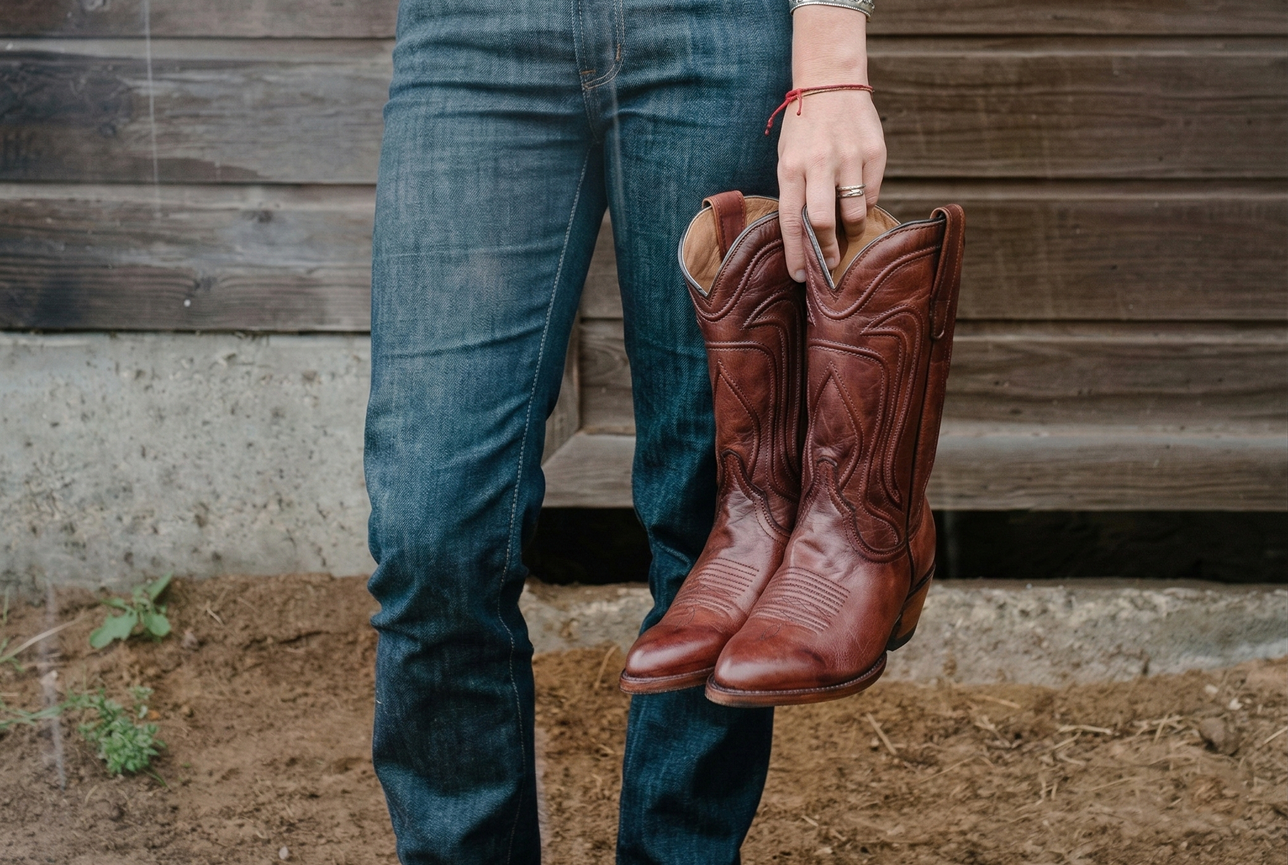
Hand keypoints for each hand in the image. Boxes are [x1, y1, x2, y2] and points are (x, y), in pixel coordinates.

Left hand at [777, 5, 886, 280]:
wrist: (830, 83)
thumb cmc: (804, 129)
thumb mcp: (788, 158)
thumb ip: (796, 193)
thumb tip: (808, 236)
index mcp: (792, 167)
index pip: (791, 220)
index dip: (796, 253)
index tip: (801, 276)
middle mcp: (820, 163)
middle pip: (823, 222)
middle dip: (826, 250)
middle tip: (830, 263)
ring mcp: (850, 157)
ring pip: (854, 212)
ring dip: (850, 227)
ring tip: (847, 227)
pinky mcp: (875, 152)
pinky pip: (871, 193)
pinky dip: (865, 201)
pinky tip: (857, 193)